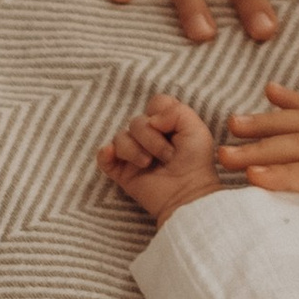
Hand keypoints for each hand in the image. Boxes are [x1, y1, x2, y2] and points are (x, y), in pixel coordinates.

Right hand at [99, 93, 222, 222]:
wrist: (187, 194)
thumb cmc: (195, 163)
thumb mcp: (196, 129)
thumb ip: (176, 111)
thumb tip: (150, 119)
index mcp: (166, 125)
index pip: (154, 104)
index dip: (161, 114)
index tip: (171, 131)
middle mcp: (149, 137)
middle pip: (136, 121)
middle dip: (151, 139)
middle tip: (167, 156)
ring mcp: (134, 154)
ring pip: (120, 137)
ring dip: (134, 150)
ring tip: (147, 164)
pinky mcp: (122, 171)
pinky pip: (103, 155)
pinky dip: (105, 154)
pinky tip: (113, 156)